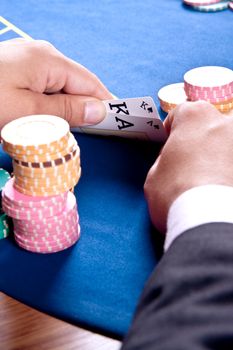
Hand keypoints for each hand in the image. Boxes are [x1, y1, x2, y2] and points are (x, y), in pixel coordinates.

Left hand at [0, 39, 112, 129]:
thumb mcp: (28, 111)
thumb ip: (66, 110)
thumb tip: (98, 110)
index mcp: (48, 60)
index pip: (90, 83)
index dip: (104, 105)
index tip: (113, 125)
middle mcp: (40, 54)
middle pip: (74, 86)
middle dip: (79, 110)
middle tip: (80, 135)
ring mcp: (26, 60)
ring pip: (58, 88)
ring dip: (60, 110)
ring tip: (53, 129)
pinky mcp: (15, 70)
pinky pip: (42, 88)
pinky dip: (45, 105)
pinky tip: (39, 118)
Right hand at [144, 101, 232, 232]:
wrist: (210, 221)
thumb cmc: (177, 194)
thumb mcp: (154, 174)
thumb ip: (165, 159)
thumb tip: (174, 161)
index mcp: (195, 116)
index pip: (181, 114)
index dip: (172, 131)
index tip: (171, 145)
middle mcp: (226, 122)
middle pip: (212, 125)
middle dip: (204, 140)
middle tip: (195, 163)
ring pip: (230, 144)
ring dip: (224, 155)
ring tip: (215, 178)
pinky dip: (231, 172)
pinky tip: (225, 186)